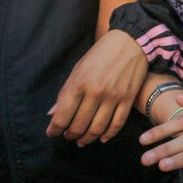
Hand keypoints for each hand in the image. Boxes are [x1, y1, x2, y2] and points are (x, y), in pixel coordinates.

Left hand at [47, 29, 147, 144]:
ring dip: (88, 138)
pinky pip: (118, 123)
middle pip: (79, 125)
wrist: (130, 42)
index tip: (52, 133)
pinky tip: (102, 138)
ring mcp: (114, 97)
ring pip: (98, 128)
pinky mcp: (128, 98)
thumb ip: (65, 92)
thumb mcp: (78, 69)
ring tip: (82, 140)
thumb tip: (52, 114)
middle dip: (70, 134)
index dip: (55, 129)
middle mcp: (95, 93)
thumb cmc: (100, 54)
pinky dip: (109, 134)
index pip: (62, 116)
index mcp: (79, 84)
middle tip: (68, 136)